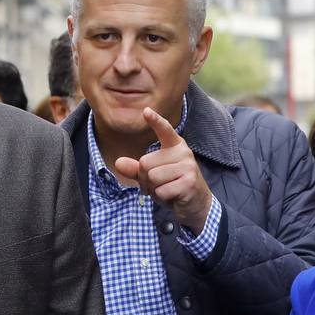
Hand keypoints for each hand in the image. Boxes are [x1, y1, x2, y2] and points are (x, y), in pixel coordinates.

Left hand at [112, 106, 213, 232]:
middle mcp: (183, 152)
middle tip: (159, 185)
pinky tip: (173, 196)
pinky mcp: (189, 182)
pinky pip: (161, 190)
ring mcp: (188, 166)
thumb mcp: (152, 175)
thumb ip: (135, 168)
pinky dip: (161, 198)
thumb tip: (118, 162)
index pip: (165, 130)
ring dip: (153, 189)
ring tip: (166, 190)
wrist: (196, 204)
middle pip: (145, 163)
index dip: (155, 121)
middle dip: (145, 180)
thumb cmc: (172, 185)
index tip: (146, 111)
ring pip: (152, 177)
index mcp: (174, 146)